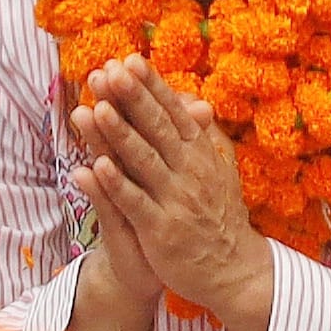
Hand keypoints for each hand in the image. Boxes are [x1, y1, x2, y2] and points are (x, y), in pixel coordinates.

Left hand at [80, 57, 273, 330]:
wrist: (233, 269)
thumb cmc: (218, 215)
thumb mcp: (218, 169)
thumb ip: (203, 135)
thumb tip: (193, 102)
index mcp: (200, 154)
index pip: (173, 112)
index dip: (151, 86)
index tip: (131, 60)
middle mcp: (189, 171)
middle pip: (157, 128)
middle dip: (132, 98)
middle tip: (109, 71)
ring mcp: (175, 200)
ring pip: (143, 161)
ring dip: (119, 134)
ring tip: (97, 108)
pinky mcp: (161, 230)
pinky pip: (135, 203)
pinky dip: (117, 184)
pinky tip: (96, 165)